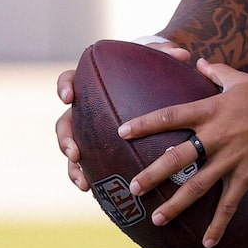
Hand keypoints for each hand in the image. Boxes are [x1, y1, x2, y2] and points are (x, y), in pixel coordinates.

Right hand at [56, 36, 194, 189]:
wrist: (152, 87)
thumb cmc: (150, 69)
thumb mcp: (157, 58)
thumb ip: (166, 54)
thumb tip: (183, 55)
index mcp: (90, 84)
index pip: (69, 80)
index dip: (65, 88)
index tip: (68, 97)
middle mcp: (84, 110)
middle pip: (64, 124)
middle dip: (65, 140)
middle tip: (74, 153)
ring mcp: (89, 132)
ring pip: (73, 151)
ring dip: (73, 168)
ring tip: (83, 183)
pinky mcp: (99, 149)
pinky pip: (90, 166)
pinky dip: (91, 179)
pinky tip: (98, 193)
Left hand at [117, 58, 247, 247]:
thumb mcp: (239, 79)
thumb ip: (215, 72)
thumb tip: (197, 62)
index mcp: (210, 111)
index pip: (170, 116)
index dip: (144, 124)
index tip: (121, 133)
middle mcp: (216, 137)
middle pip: (176, 158)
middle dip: (151, 175)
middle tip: (131, 188)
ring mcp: (231, 159)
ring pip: (198, 187)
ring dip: (175, 205)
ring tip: (156, 219)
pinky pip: (229, 206)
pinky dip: (218, 226)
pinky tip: (207, 243)